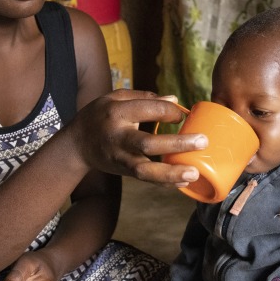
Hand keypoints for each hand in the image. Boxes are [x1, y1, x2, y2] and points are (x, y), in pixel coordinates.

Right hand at [71, 89, 207, 184]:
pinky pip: (146, 180)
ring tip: (194, 173)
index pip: (147, 109)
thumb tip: (175, 100)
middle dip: (177, 144)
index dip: (169, 111)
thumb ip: (145, 97)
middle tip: (203, 142)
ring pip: (145, 170)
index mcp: (116, 112)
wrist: (76, 145)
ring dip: (170, 173)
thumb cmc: (100, 116)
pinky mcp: (123, 172)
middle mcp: (118, 137)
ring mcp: (120, 158)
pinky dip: (165, 182)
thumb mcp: (115, 98)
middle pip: (147, 143)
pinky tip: (184, 181)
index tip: (182, 114)